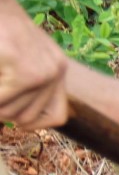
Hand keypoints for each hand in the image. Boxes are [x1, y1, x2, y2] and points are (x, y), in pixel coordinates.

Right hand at [0, 0, 69, 128]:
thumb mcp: (20, 53)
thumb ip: (24, 82)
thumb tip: (21, 118)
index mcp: (58, 68)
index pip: (57, 116)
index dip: (30, 121)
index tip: (10, 113)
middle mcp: (57, 71)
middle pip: (27, 118)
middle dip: (3, 110)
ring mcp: (43, 72)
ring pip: (10, 113)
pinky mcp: (24, 72)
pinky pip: (0, 102)